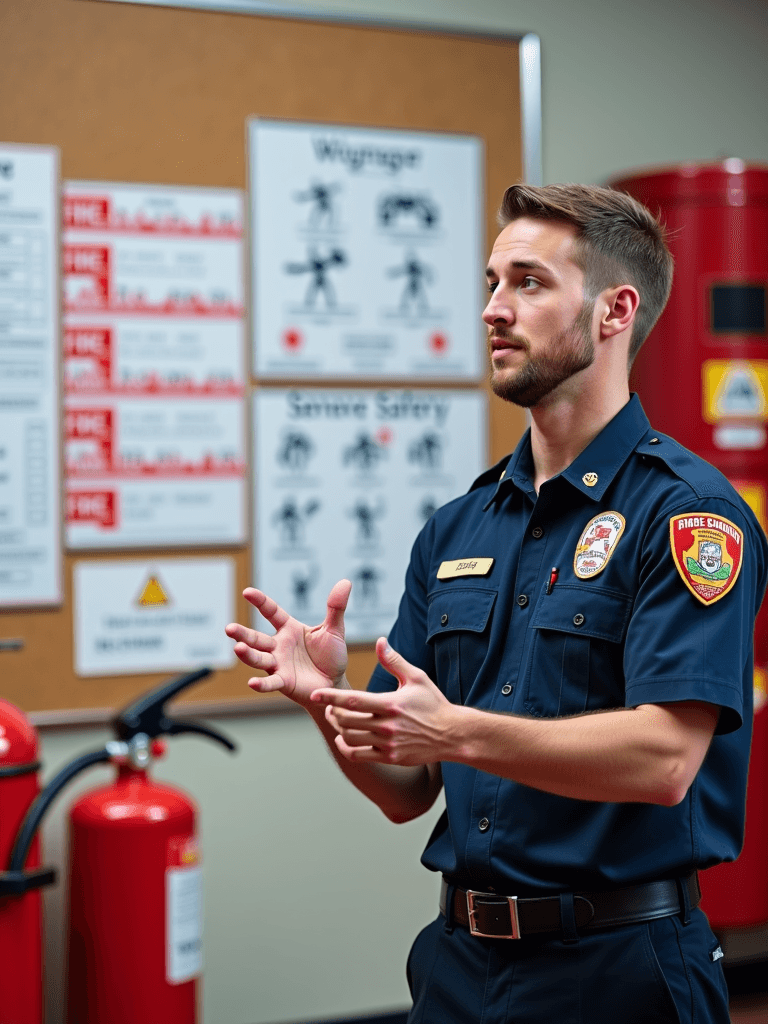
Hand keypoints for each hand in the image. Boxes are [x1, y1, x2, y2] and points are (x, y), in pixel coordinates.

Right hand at [225, 580, 350, 706]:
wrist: (335, 683)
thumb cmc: (331, 656)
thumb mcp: (334, 630)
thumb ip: (336, 608)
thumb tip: (345, 582)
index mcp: (289, 629)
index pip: (271, 612)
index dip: (260, 602)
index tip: (247, 592)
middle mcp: (279, 646)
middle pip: (257, 638)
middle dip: (242, 634)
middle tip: (229, 628)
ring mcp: (278, 664)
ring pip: (258, 658)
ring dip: (247, 655)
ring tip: (237, 649)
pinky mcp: (284, 682)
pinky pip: (271, 682)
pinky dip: (262, 684)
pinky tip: (252, 682)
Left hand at [312, 638, 454, 763]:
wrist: (452, 734)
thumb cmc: (433, 703)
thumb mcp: (416, 678)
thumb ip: (394, 661)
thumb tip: (379, 641)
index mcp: (391, 703)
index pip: (353, 700)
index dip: (330, 697)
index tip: (315, 695)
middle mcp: (387, 725)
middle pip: (346, 721)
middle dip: (332, 712)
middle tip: (329, 706)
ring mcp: (388, 744)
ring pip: (349, 739)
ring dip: (337, 729)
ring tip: (336, 720)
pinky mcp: (390, 757)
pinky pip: (358, 756)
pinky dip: (346, 747)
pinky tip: (344, 739)